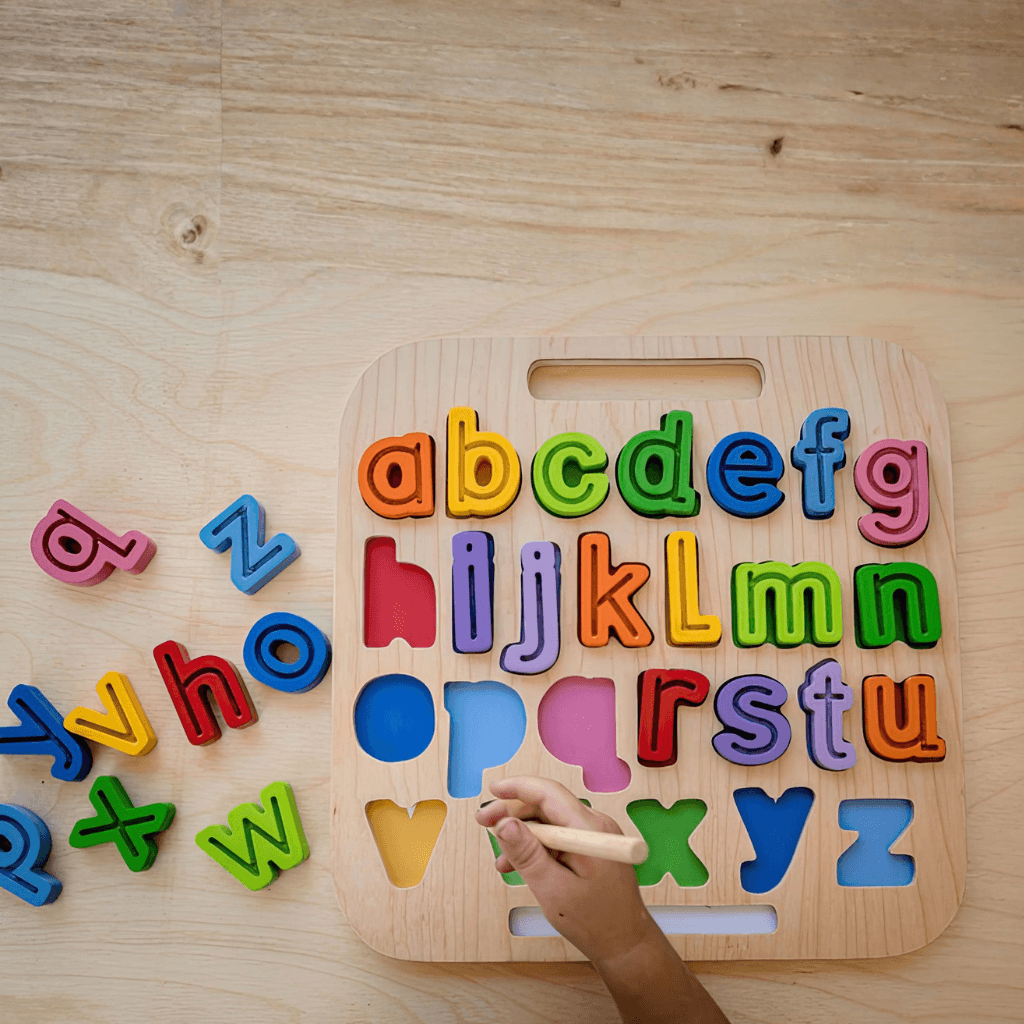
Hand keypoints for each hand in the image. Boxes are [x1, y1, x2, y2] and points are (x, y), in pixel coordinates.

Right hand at [475, 776, 656, 964]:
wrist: (626, 943)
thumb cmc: (596, 923)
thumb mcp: (553, 891)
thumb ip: (528, 855)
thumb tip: (504, 824)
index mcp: (588, 830)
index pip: (548, 793)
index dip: (517, 787)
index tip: (492, 790)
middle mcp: (595, 825)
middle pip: (546, 804)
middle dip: (513, 813)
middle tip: (485, 824)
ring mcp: (595, 835)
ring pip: (550, 821)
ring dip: (523, 835)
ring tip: (502, 859)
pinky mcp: (592, 846)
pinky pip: (559, 836)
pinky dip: (537, 846)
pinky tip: (520, 865)